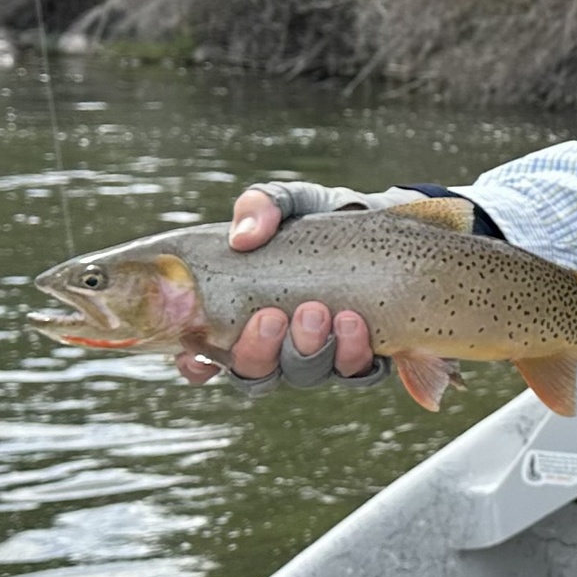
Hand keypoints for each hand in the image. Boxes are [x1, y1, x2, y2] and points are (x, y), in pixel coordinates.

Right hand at [172, 189, 374, 383]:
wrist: (380, 224)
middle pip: (253, 372)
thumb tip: (242, 238)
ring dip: (306, 348)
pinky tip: (353, 321)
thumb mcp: (288, 202)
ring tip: (317, 309)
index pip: (205, 358)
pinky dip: (350, 352)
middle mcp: (276, 343)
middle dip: (258, 350)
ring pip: (302, 374)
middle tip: (272, 316)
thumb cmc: (318, 220)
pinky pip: (353, 371)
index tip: (197, 354)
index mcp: (240, 314)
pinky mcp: (361, 354)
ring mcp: (318, 353)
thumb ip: (261, 206)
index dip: (196, 365)